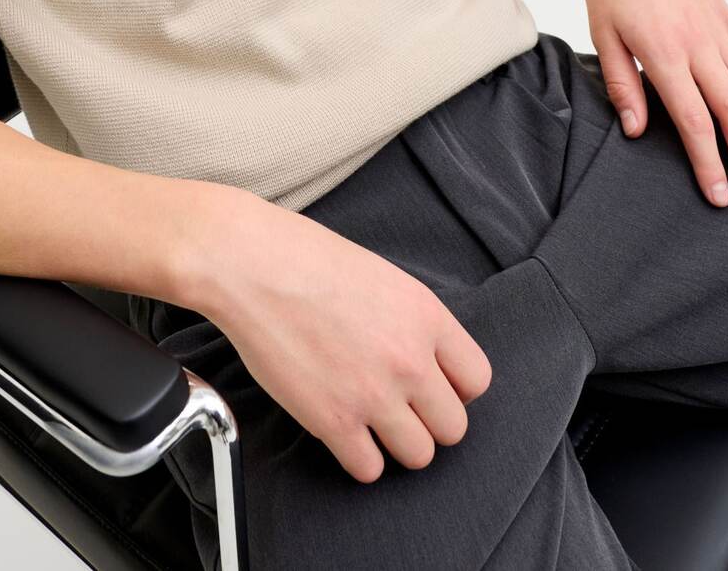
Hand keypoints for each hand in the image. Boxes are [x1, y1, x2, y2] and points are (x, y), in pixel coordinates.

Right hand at [191, 188, 492, 482]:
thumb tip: (426, 357)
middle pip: (454, 427)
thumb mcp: (382, 277)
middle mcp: (410, 359)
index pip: (476, 380)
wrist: (251, 264)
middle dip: (427, 421)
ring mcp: (374, 393)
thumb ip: (412, 321)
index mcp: (426, 316)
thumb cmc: (306, 258)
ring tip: (370, 421)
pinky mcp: (334, 420)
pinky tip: (342, 429)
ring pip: (419, 456)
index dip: (453, 389)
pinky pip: (369, 469)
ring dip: (395, 443)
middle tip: (398, 407)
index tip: (431, 387)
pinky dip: (357, 457)